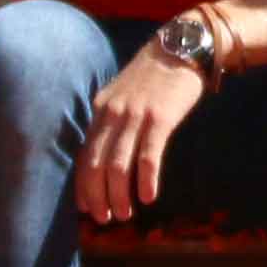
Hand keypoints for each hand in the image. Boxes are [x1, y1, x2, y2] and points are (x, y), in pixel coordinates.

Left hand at [77, 42, 207, 223]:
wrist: (183, 47)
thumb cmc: (158, 75)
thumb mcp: (125, 94)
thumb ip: (114, 119)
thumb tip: (109, 151)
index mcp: (101, 110)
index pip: (84, 155)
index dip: (83, 186)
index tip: (88, 208)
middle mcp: (113, 114)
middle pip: (96, 165)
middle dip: (98, 197)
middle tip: (106, 219)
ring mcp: (136, 116)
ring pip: (118, 166)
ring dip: (119, 195)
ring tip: (125, 215)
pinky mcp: (160, 118)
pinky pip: (148, 156)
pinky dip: (145, 180)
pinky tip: (148, 197)